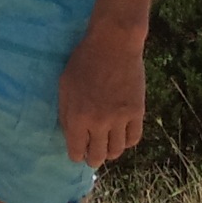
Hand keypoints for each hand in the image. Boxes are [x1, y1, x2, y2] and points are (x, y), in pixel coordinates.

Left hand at [59, 23, 145, 166]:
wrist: (113, 44)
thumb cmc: (84, 61)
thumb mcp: (64, 85)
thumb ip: (66, 112)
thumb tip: (70, 134)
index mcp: (76, 117)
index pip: (76, 152)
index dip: (76, 155)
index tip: (78, 152)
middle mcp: (97, 123)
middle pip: (97, 156)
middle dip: (93, 158)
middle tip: (93, 154)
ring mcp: (119, 119)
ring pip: (116, 151)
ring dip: (110, 151)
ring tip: (108, 145)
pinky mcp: (136, 112)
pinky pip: (133, 139)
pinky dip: (127, 141)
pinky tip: (122, 135)